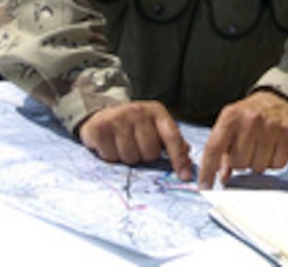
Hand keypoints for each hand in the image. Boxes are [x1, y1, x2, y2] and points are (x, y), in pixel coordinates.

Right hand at [78, 101, 192, 179]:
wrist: (102, 114)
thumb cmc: (134, 125)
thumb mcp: (155, 127)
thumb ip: (172, 142)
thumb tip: (188, 159)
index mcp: (157, 112)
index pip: (172, 137)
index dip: (179, 158)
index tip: (185, 176)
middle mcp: (138, 112)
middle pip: (150, 152)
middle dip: (144, 156)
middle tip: (136, 146)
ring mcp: (118, 118)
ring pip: (130, 157)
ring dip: (126, 158)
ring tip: (122, 145)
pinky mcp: (99, 128)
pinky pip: (110, 157)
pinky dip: (110, 156)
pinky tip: (109, 145)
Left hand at [198, 90, 287, 188]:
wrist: (277, 98)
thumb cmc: (248, 115)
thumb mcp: (229, 125)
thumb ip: (222, 151)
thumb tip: (222, 177)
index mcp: (230, 116)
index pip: (214, 148)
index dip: (207, 171)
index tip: (204, 187)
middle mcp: (250, 120)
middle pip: (239, 163)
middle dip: (240, 161)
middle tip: (246, 148)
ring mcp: (271, 126)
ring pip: (258, 167)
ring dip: (257, 163)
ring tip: (259, 147)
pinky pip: (277, 165)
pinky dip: (273, 162)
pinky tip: (271, 148)